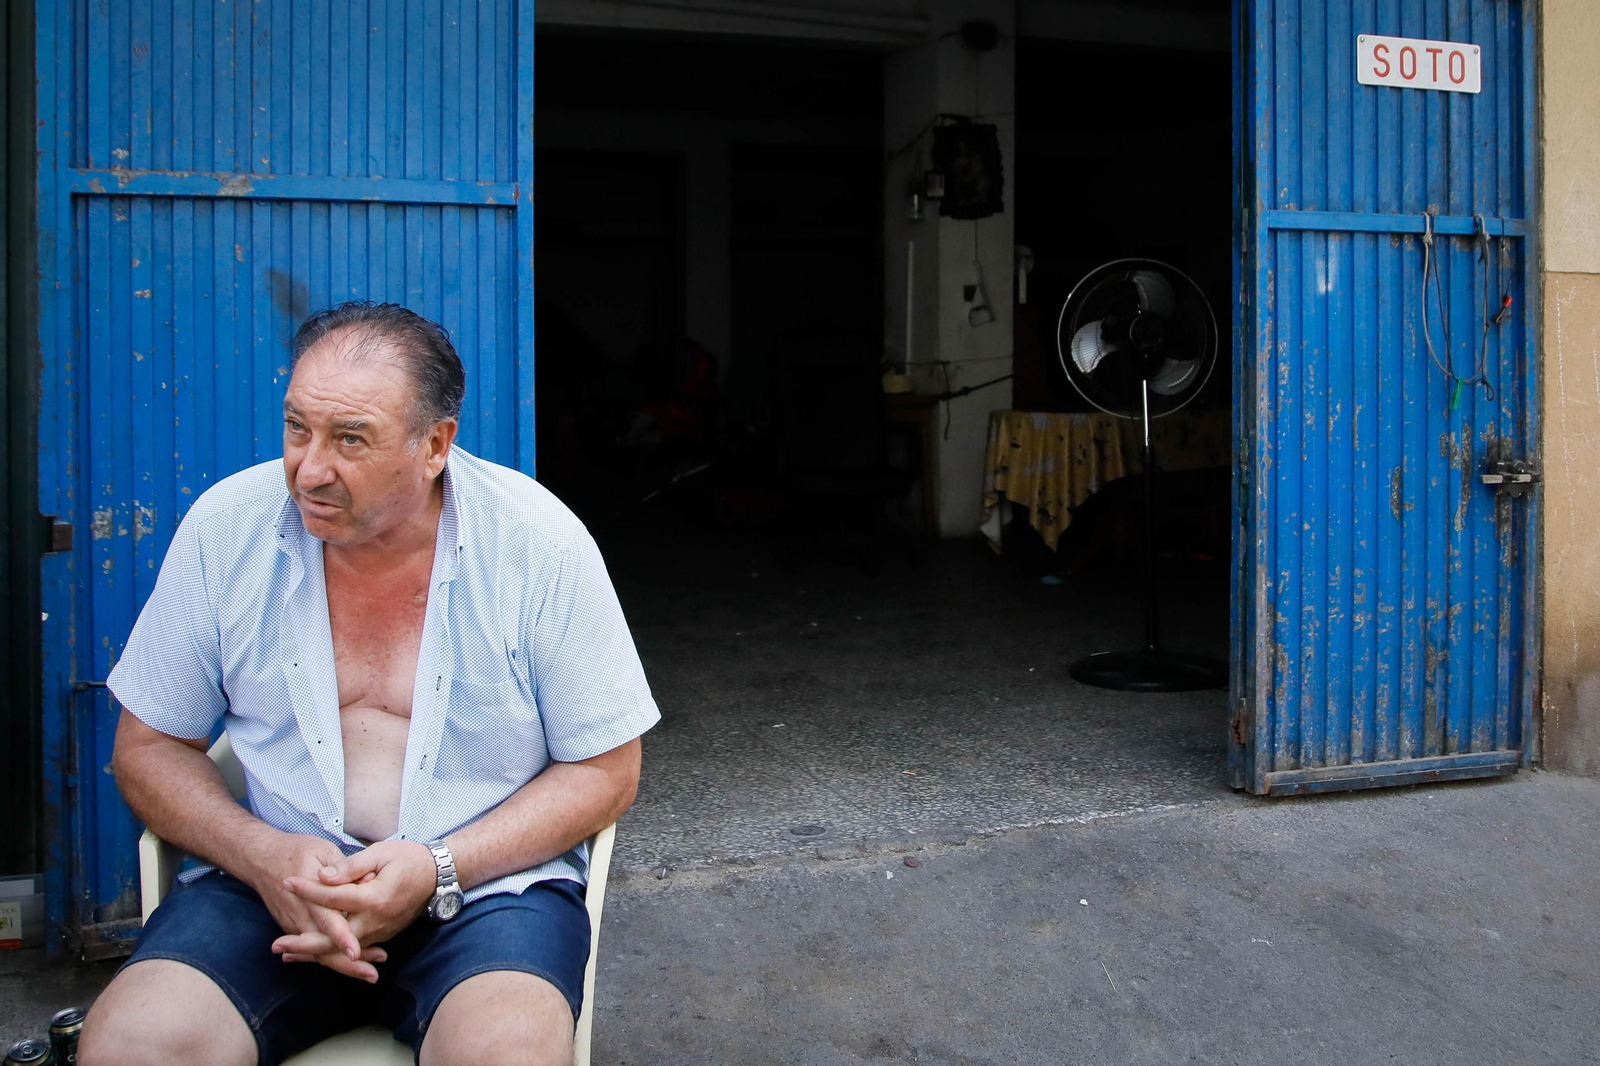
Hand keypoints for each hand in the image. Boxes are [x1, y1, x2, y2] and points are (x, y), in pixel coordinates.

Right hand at [239, 831, 381, 981]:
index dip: (341, 937)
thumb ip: (344, 869)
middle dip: (347, 964)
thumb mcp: (323, 851)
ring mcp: (294, 925)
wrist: (262, 859)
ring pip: (318, 952)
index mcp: (308, 895)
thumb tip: (368, 882)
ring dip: (342, 965)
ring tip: (369, 972)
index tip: (356, 953)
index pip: (326, 920)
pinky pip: (313, 948)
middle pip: (322, 947)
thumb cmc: (297, 852)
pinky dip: (331, 957)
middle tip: (372, 975)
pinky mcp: (294, 928)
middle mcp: (300, 915)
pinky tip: (351, 964)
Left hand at [271, 840, 438, 960]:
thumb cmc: (409, 858)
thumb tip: (323, 876)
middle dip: (303, 944)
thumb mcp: (380, 853)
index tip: (286, 882)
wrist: (438, 875)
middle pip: (333, 940)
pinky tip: (311, 952)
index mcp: (375, 898)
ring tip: (285, 953)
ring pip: (341, 951)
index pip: (334, 897)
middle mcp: (376, 921)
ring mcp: (379, 932)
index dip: (308, 890)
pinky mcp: (381, 936)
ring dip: (313, 953)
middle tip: (276, 945)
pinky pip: (352, 949)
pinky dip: (330, 952)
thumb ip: (350, 867)